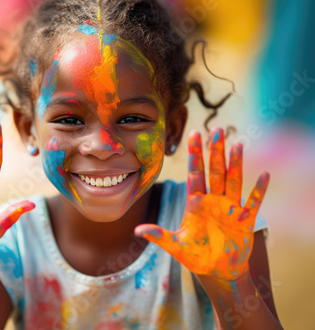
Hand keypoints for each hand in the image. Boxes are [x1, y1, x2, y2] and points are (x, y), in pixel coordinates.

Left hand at [135, 127, 268, 279]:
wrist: (218, 272)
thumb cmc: (196, 257)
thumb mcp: (176, 246)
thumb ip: (159, 236)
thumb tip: (137, 230)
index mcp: (196, 203)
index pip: (195, 173)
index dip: (195, 155)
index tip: (193, 134)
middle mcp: (213, 201)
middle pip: (215, 172)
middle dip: (215, 152)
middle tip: (216, 130)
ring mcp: (231, 209)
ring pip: (233, 181)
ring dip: (236, 164)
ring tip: (237, 144)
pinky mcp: (246, 221)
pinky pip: (254, 202)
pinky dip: (259, 190)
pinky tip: (265, 174)